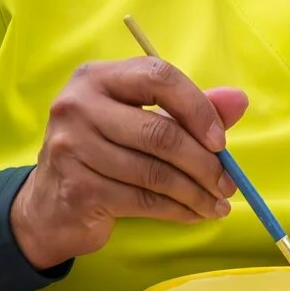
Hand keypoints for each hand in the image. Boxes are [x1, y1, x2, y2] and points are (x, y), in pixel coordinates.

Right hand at [9, 57, 249, 268]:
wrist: (50, 204)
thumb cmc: (107, 151)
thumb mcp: (143, 119)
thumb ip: (191, 107)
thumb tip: (239, 101)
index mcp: (97, 77)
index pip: (158, 76)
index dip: (197, 107)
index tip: (221, 140)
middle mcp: (78, 106)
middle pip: (159, 132)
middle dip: (204, 162)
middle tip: (229, 182)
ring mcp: (72, 148)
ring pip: (154, 172)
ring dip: (196, 192)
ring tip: (218, 203)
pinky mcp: (77, 189)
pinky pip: (142, 200)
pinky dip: (177, 210)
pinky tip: (195, 214)